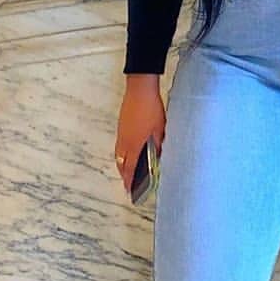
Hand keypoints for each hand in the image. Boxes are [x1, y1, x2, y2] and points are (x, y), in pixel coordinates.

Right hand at [115, 79, 165, 194]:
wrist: (140, 90)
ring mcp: (121, 133)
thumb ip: (158, 145)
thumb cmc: (151, 108)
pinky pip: (119, 145)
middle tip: (127, 184)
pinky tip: (128, 153)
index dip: (130, 181)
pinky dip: (122, 153)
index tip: (130, 190)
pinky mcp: (121, 126)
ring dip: (122, 165)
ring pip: (119, 155)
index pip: (130, 168)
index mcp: (134, 144)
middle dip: (124, 176)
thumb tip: (157, 156)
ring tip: (126, 172)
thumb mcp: (160, 130)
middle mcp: (125, 141)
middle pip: (121, 164)